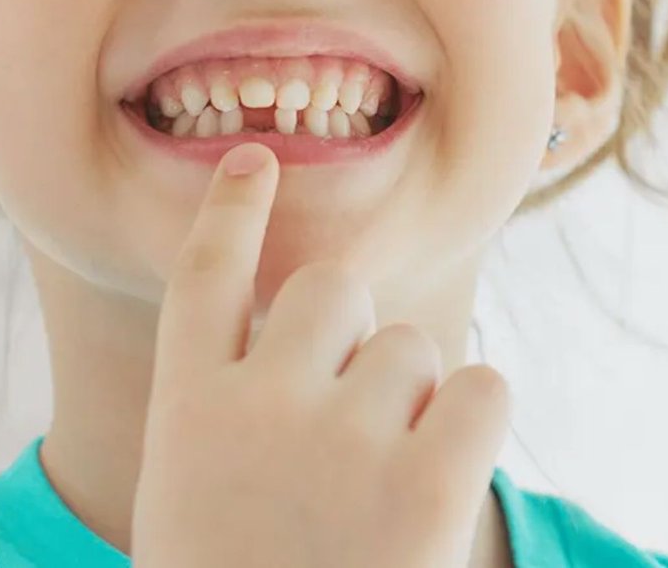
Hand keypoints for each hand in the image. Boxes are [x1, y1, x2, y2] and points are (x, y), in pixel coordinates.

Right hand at [130, 142, 511, 567]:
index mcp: (184, 414)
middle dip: (357, 329)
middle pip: (332, 291)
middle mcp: (257, 404)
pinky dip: (478, 417)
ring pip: (414, 346)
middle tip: (356, 407)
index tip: (256, 161)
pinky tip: (447, 476)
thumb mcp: (197, 507)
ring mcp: (339, 438)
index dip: (232, 212)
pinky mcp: (424, 482)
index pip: (205, 279)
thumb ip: (234, 424)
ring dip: (416, 395)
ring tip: (388, 484)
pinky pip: (483, 385)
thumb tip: (321, 348)